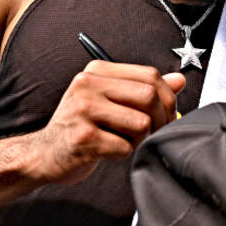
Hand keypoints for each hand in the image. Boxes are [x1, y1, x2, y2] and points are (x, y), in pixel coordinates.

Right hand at [33, 61, 185, 184]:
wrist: (45, 154)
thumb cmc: (82, 127)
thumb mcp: (110, 101)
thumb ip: (142, 89)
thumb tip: (180, 80)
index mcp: (97, 71)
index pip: (150, 75)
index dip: (168, 98)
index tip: (167, 115)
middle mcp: (87, 85)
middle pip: (149, 97)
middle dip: (160, 120)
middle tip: (153, 134)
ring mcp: (83, 110)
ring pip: (141, 123)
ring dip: (140, 139)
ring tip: (125, 141)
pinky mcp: (83, 138)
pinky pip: (124, 147)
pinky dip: (124, 154)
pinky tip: (109, 152)